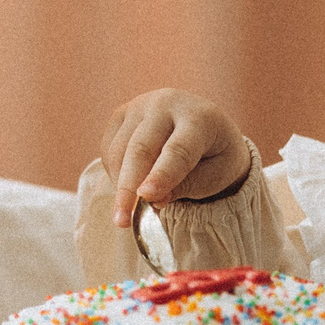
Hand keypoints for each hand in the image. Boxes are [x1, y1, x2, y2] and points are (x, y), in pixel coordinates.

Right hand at [104, 89, 252, 224]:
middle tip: (122, 221)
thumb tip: (151, 199)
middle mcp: (167, 104)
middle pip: (140, 149)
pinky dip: (115, 174)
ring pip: (119, 151)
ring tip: (134, 208)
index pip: (178, 149)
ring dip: (121, 186)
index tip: (146, 197)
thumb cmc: (215, 156)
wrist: (205, 125)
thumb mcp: (215, 175)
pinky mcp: (121, 114)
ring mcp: (141, 105)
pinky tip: (131, 183)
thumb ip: (187, 186)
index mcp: (199, 117)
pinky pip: (109, 149)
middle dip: (128, 188)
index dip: (161, 175)